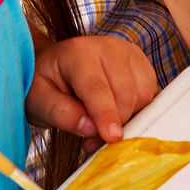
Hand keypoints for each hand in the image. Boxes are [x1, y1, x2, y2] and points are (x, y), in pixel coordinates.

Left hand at [28, 35, 159, 145]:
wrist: (54, 65)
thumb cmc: (44, 83)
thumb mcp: (38, 100)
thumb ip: (61, 114)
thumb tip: (90, 129)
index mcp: (79, 52)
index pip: (97, 88)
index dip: (106, 115)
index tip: (111, 138)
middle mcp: (109, 47)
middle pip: (125, 93)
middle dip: (115, 123)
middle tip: (92, 141)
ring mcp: (129, 53)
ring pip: (143, 95)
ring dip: (128, 118)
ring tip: (102, 126)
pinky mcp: (141, 64)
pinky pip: (151, 94)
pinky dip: (138, 111)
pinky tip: (117, 115)